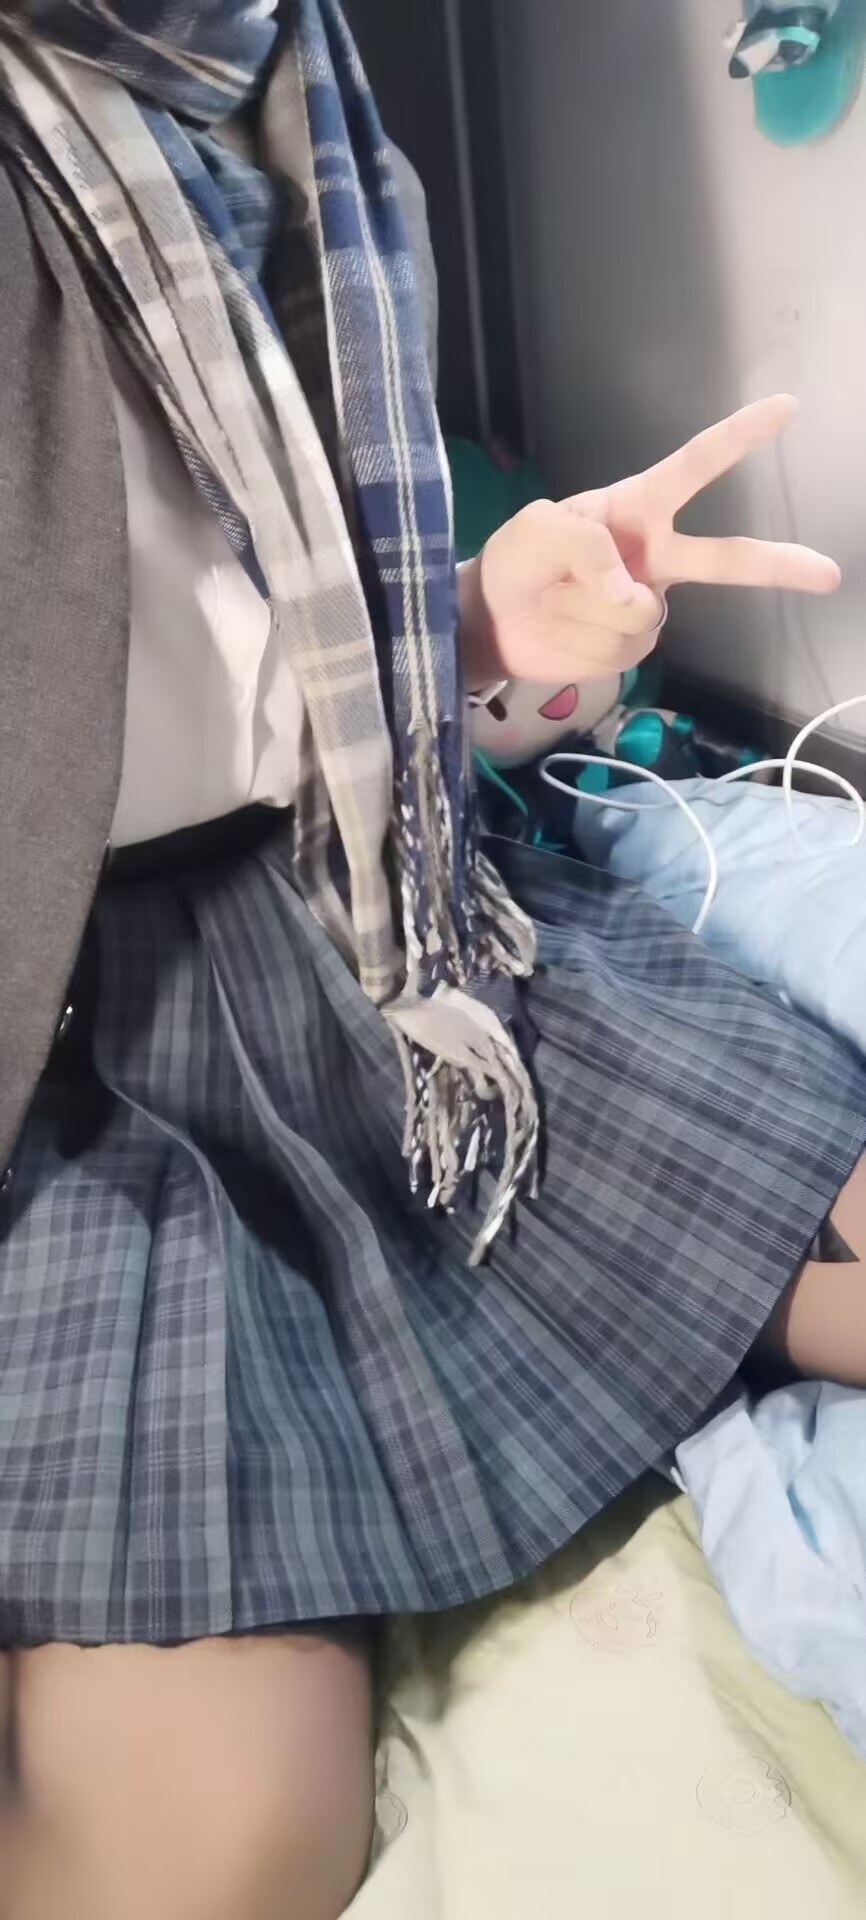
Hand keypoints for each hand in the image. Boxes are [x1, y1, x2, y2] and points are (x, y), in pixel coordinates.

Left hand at [458, 395, 839, 687]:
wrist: (490, 621)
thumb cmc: (517, 559)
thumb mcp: (537, 530)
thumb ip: (584, 548)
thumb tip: (631, 597)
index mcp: (636, 508)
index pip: (694, 466)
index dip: (739, 436)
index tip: (787, 408)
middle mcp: (653, 556)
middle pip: (726, 561)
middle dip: (778, 566)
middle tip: (828, 574)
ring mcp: (647, 605)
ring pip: (638, 616)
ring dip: (583, 612)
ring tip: (551, 601)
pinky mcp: (630, 648)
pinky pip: (619, 650)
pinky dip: (580, 643)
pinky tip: (561, 631)